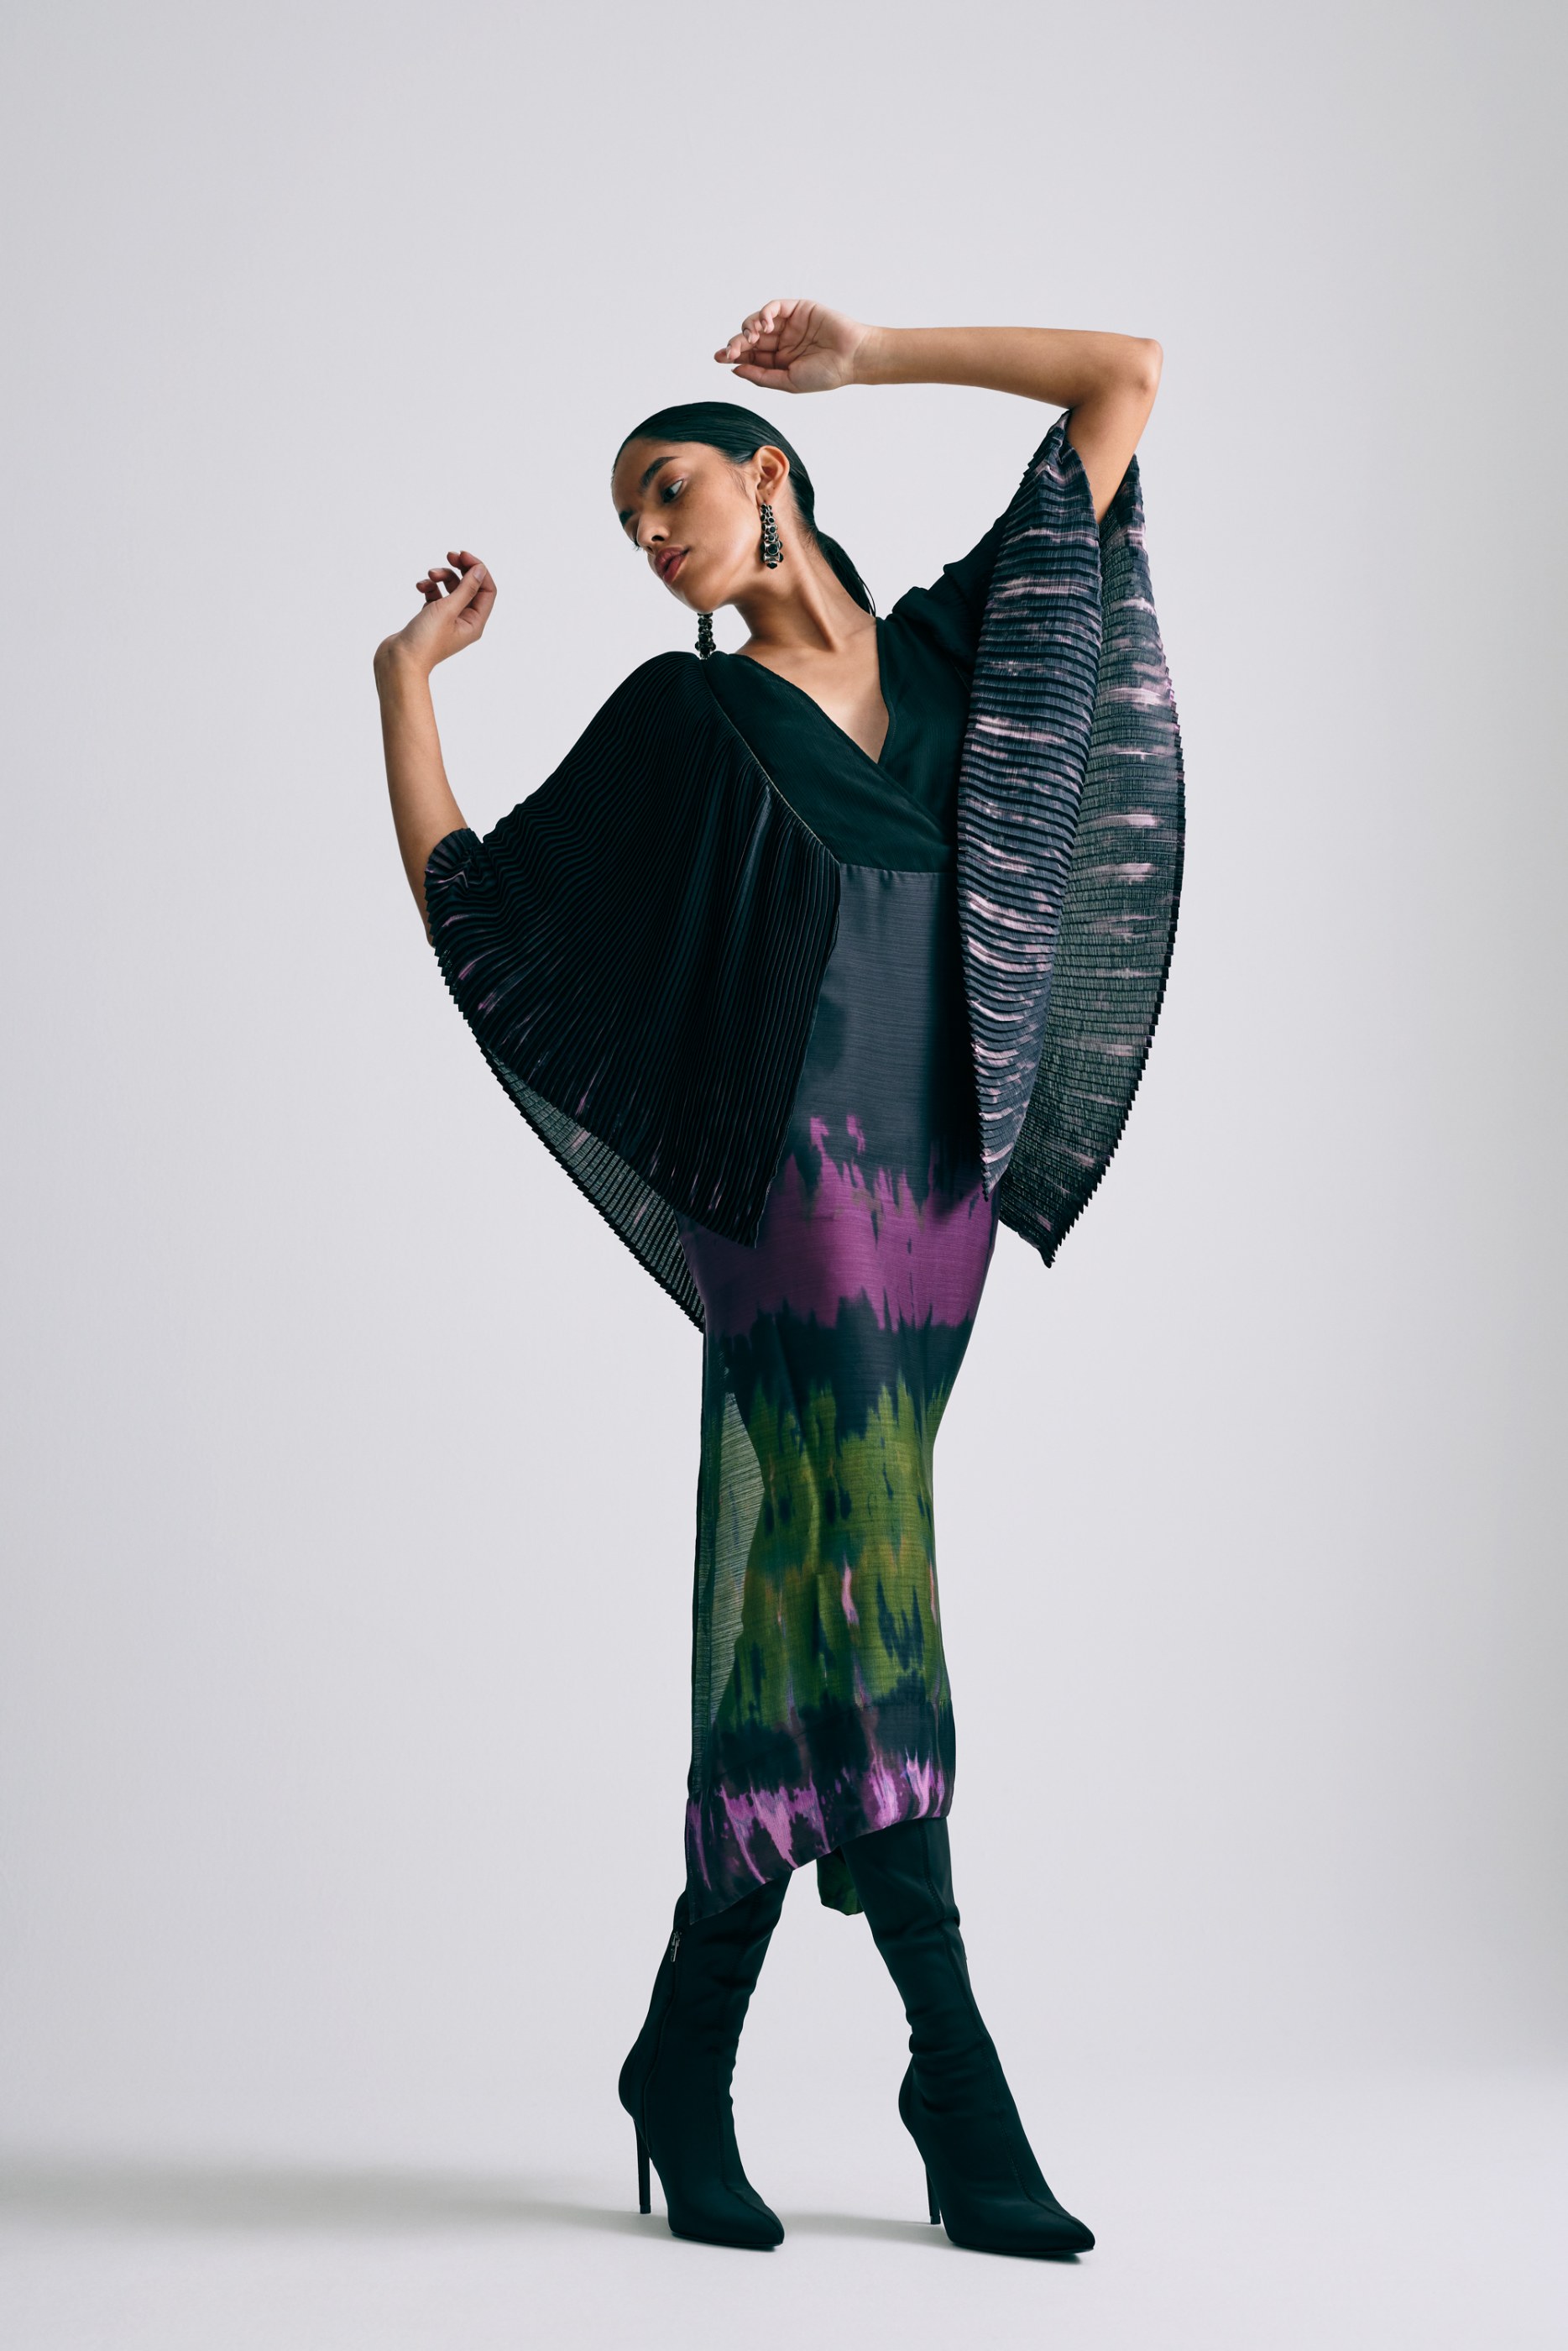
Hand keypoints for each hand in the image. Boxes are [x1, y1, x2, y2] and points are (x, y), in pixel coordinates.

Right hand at [374, 550, 496, 680]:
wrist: (399, 660)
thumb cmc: (424, 641)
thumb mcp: (448, 609)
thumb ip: (466, 588)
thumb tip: (480, 570)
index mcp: (474, 623)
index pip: (487, 590)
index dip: (478, 570)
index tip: (463, 555)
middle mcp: (464, 621)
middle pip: (470, 587)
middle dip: (460, 569)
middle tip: (450, 555)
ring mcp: (447, 620)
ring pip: (451, 589)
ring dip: (441, 577)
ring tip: (429, 576)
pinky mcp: (431, 618)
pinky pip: (436, 595)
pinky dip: (429, 587)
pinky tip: (420, 587)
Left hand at [714, 298, 872, 394]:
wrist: (852, 358)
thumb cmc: (825, 374)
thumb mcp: (788, 381)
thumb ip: (762, 376)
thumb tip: (735, 369)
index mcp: (779, 361)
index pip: (750, 356)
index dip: (733, 355)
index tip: (719, 357)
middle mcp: (782, 342)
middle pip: (750, 338)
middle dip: (737, 343)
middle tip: (730, 351)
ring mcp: (789, 324)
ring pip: (758, 321)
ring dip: (749, 328)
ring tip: (752, 338)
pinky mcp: (797, 309)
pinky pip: (774, 307)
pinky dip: (764, 313)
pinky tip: (764, 325)